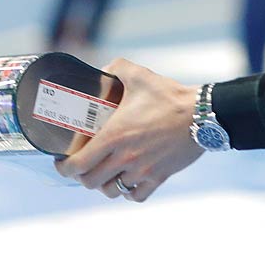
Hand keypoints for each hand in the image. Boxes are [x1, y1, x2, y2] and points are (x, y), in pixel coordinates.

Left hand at [56, 59, 202, 202]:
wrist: (202, 115)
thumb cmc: (169, 96)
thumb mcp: (138, 75)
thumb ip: (115, 68)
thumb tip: (102, 69)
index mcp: (114, 136)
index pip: (79, 164)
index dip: (64, 168)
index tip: (61, 162)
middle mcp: (125, 158)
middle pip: (91, 181)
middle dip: (81, 176)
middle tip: (81, 165)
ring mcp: (142, 170)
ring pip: (112, 191)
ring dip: (103, 184)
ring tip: (102, 173)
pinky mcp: (159, 177)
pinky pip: (137, 196)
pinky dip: (128, 192)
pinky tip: (126, 181)